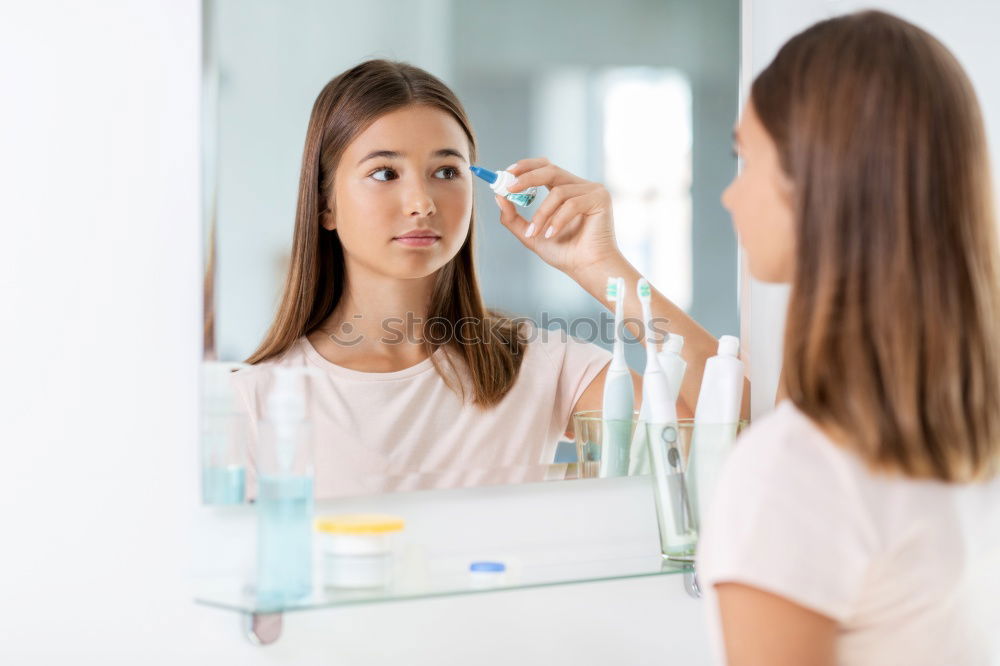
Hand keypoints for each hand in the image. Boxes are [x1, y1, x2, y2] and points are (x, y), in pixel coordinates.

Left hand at [494, 158, 620, 277]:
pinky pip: (572, 203)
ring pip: (558, 192)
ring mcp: (592, 190)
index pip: (544, 167)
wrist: (586, 269)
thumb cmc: (564, 253)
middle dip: (527, 177)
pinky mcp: (600, 199)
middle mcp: (579, 186)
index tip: (506, 173)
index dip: (525, 167)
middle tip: (510, 188)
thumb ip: (513, 217)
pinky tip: (552, 234)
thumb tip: (498, 196)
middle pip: (550, 169)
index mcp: (566, 189)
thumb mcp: (531, 234)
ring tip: (535, 233)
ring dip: (541, 214)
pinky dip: (558, 220)